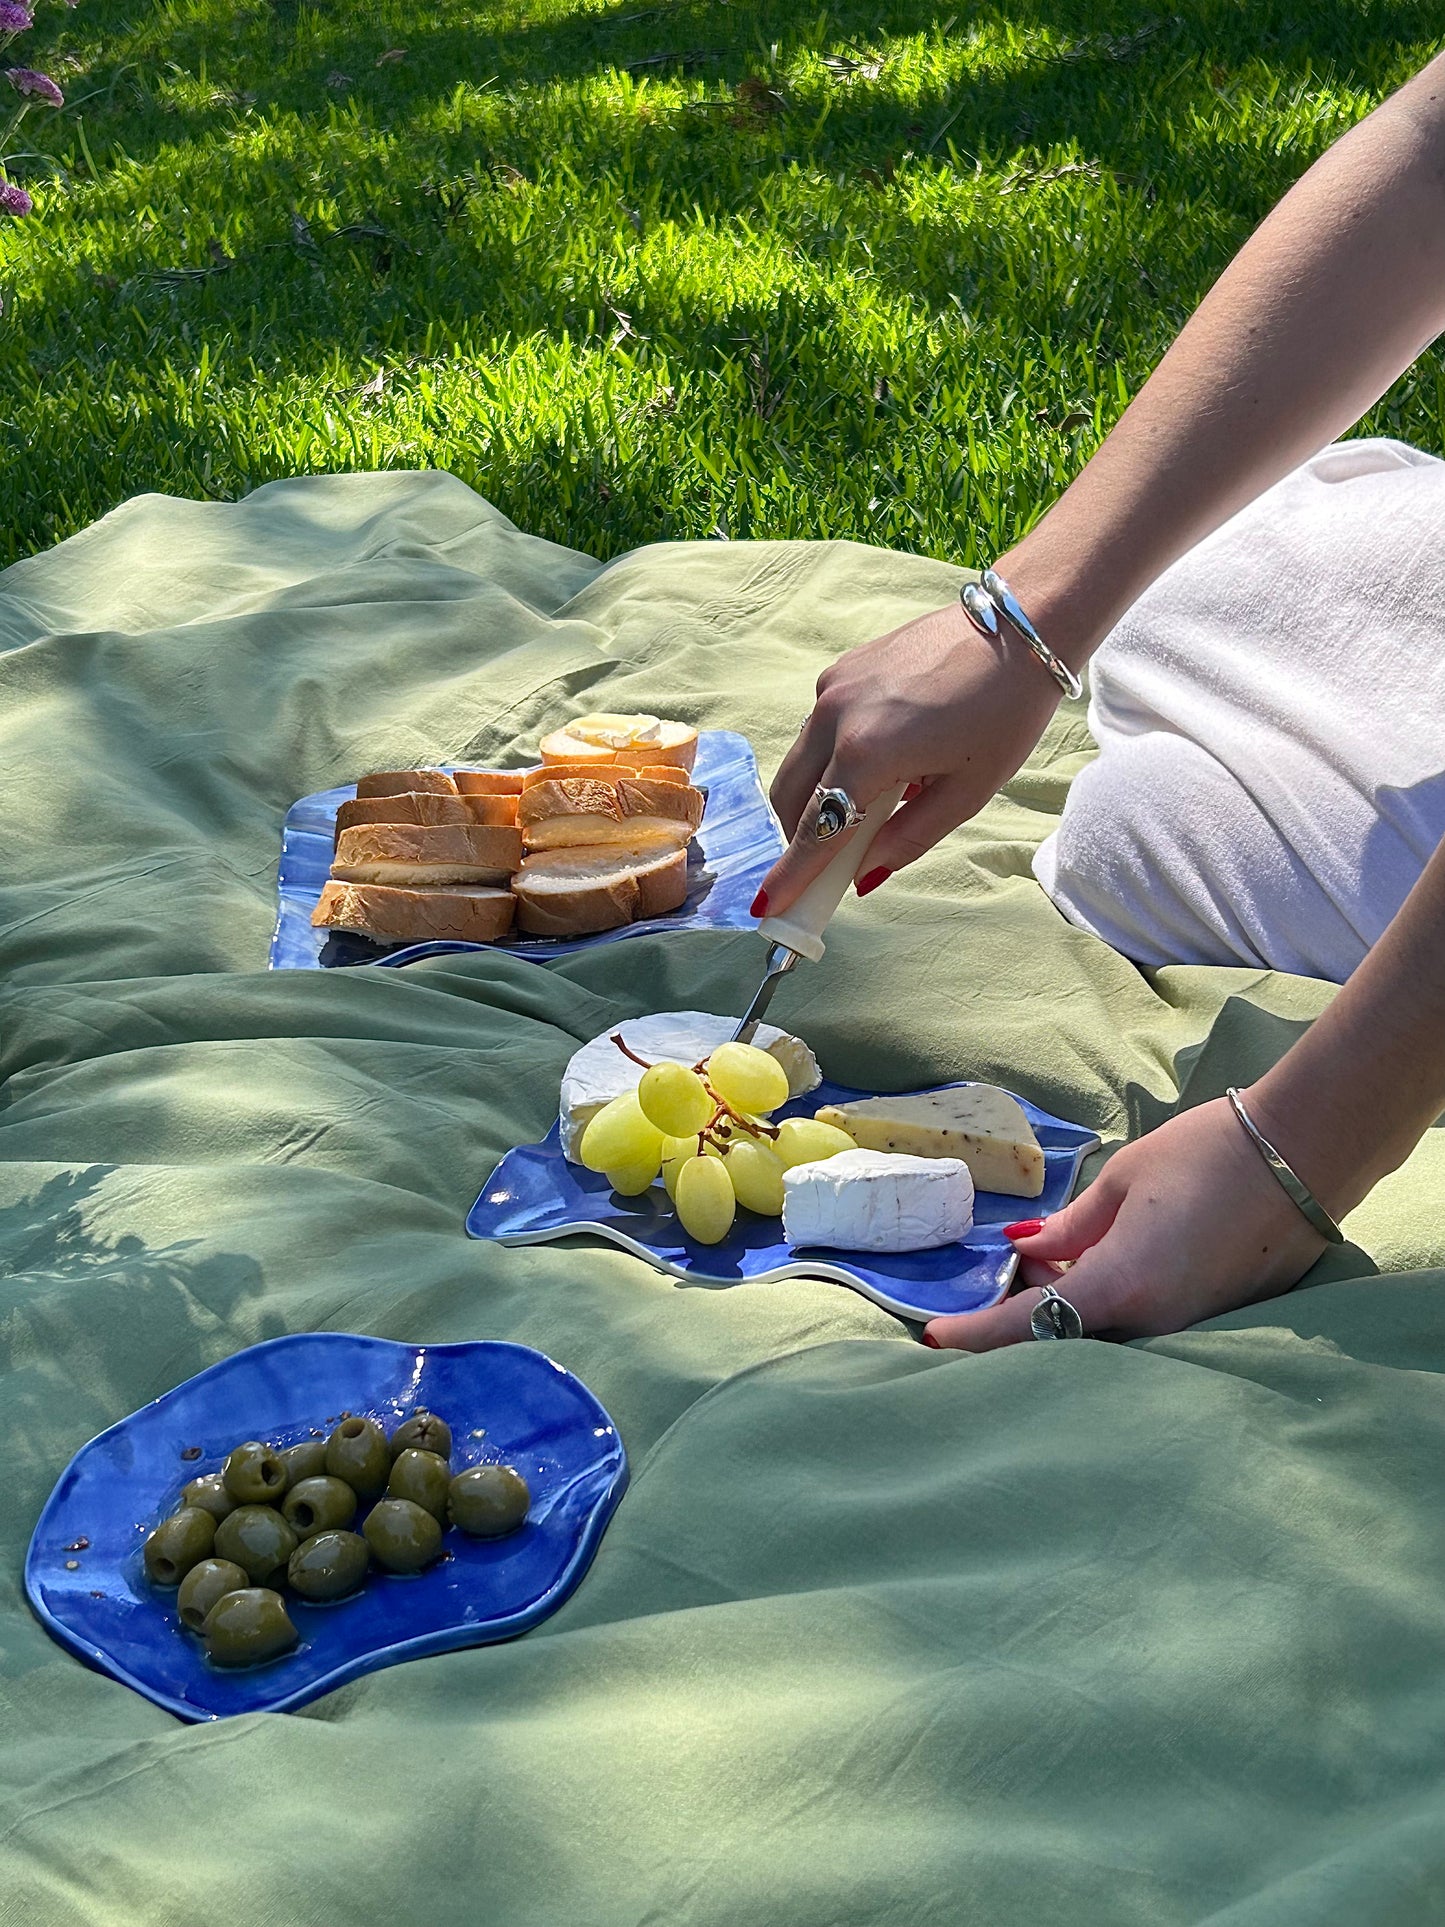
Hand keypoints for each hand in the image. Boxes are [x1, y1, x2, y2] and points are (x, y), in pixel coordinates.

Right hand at [757, 597, 1060, 915]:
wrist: (1016, 628)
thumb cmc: (1004, 713)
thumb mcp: (968, 792)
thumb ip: (908, 838)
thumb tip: (863, 877)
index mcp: (867, 753)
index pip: (816, 829)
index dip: (790, 874)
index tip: (765, 906)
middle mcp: (835, 717)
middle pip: (791, 797)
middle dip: (796, 838)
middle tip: (814, 871)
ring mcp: (832, 687)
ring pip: (799, 761)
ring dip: (814, 796)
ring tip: (859, 813)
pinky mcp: (839, 669)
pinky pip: (817, 729)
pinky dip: (830, 758)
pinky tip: (874, 763)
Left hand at [923, 1095, 1329, 1349]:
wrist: (1303, 1155)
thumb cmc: (1207, 1154)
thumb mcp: (1124, 1180)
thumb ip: (1071, 1226)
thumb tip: (1027, 1247)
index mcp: (1122, 1284)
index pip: (1031, 1323)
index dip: (977, 1334)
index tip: (935, 1336)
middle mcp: (1153, 1320)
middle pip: (1065, 1336)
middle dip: (1026, 1308)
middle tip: (1012, 1266)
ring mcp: (1186, 1325)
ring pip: (1102, 1330)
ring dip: (1067, 1301)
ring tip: (1053, 1253)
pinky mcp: (1210, 1317)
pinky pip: (1139, 1322)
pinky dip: (1106, 1301)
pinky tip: (1098, 1259)